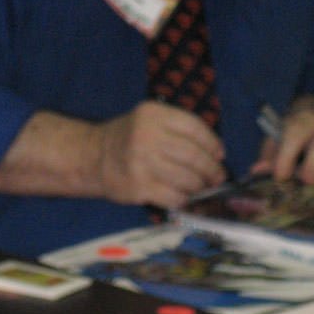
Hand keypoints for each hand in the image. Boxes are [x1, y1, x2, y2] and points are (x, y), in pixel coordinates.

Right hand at [95, 101, 226, 208]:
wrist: (94, 156)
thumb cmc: (131, 138)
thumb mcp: (150, 120)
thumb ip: (178, 129)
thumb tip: (216, 152)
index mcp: (153, 115)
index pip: (193, 127)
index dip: (212, 142)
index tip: (220, 154)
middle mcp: (147, 136)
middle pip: (193, 155)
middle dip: (211, 169)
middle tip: (218, 176)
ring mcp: (141, 162)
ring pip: (186, 178)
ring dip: (200, 186)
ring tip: (203, 187)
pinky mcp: (138, 186)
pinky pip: (173, 196)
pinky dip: (184, 198)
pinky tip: (184, 196)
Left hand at [252, 95, 313, 182]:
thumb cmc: (294, 132)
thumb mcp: (278, 136)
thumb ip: (269, 153)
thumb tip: (257, 171)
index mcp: (306, 118)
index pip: (297, 135)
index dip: (286, 158)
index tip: (280, 177)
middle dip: (312, 169)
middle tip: (299, 186)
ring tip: (309, 192)